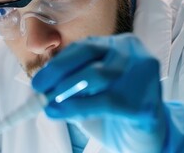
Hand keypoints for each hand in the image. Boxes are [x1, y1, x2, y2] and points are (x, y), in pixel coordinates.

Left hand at [31, 34, 166, 151]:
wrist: (142, 139)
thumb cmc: (113, 111)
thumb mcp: (87, 92)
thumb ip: (68, 83)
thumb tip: (43, 84)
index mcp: (119, 45)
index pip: (84, 46)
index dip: (57, 63)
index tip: (37, 81)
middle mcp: (134, 54)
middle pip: (89, 53)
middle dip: (59, 72)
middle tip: (39, 92)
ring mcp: (144, 75)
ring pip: (96, 75)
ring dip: (67, 91)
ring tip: (50, 105)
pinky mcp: (146, 102)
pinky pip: (106, 101)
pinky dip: (78, 107)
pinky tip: (62, 113)